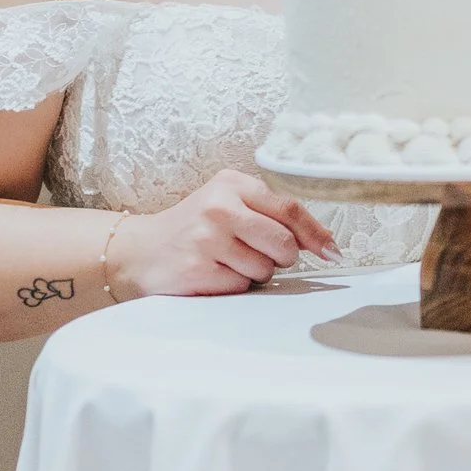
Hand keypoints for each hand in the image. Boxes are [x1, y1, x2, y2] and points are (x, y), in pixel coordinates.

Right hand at [110, 169, 337, 297]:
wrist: (139, 252)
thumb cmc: (194, 228)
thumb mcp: (228, 205)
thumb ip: (270, 215)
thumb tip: (324, 243)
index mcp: (232, 183)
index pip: (289, 207)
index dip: (315, 233)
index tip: (332, 251)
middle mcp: (219, 206)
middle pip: (283, 243)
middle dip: (281, 258)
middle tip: (257, 255)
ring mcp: (207, 238)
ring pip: (264, 269)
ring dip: (254, 273)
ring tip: (226, 261)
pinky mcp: (197, 269)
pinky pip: (240, 286)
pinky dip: (234, 286)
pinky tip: (212, 274)